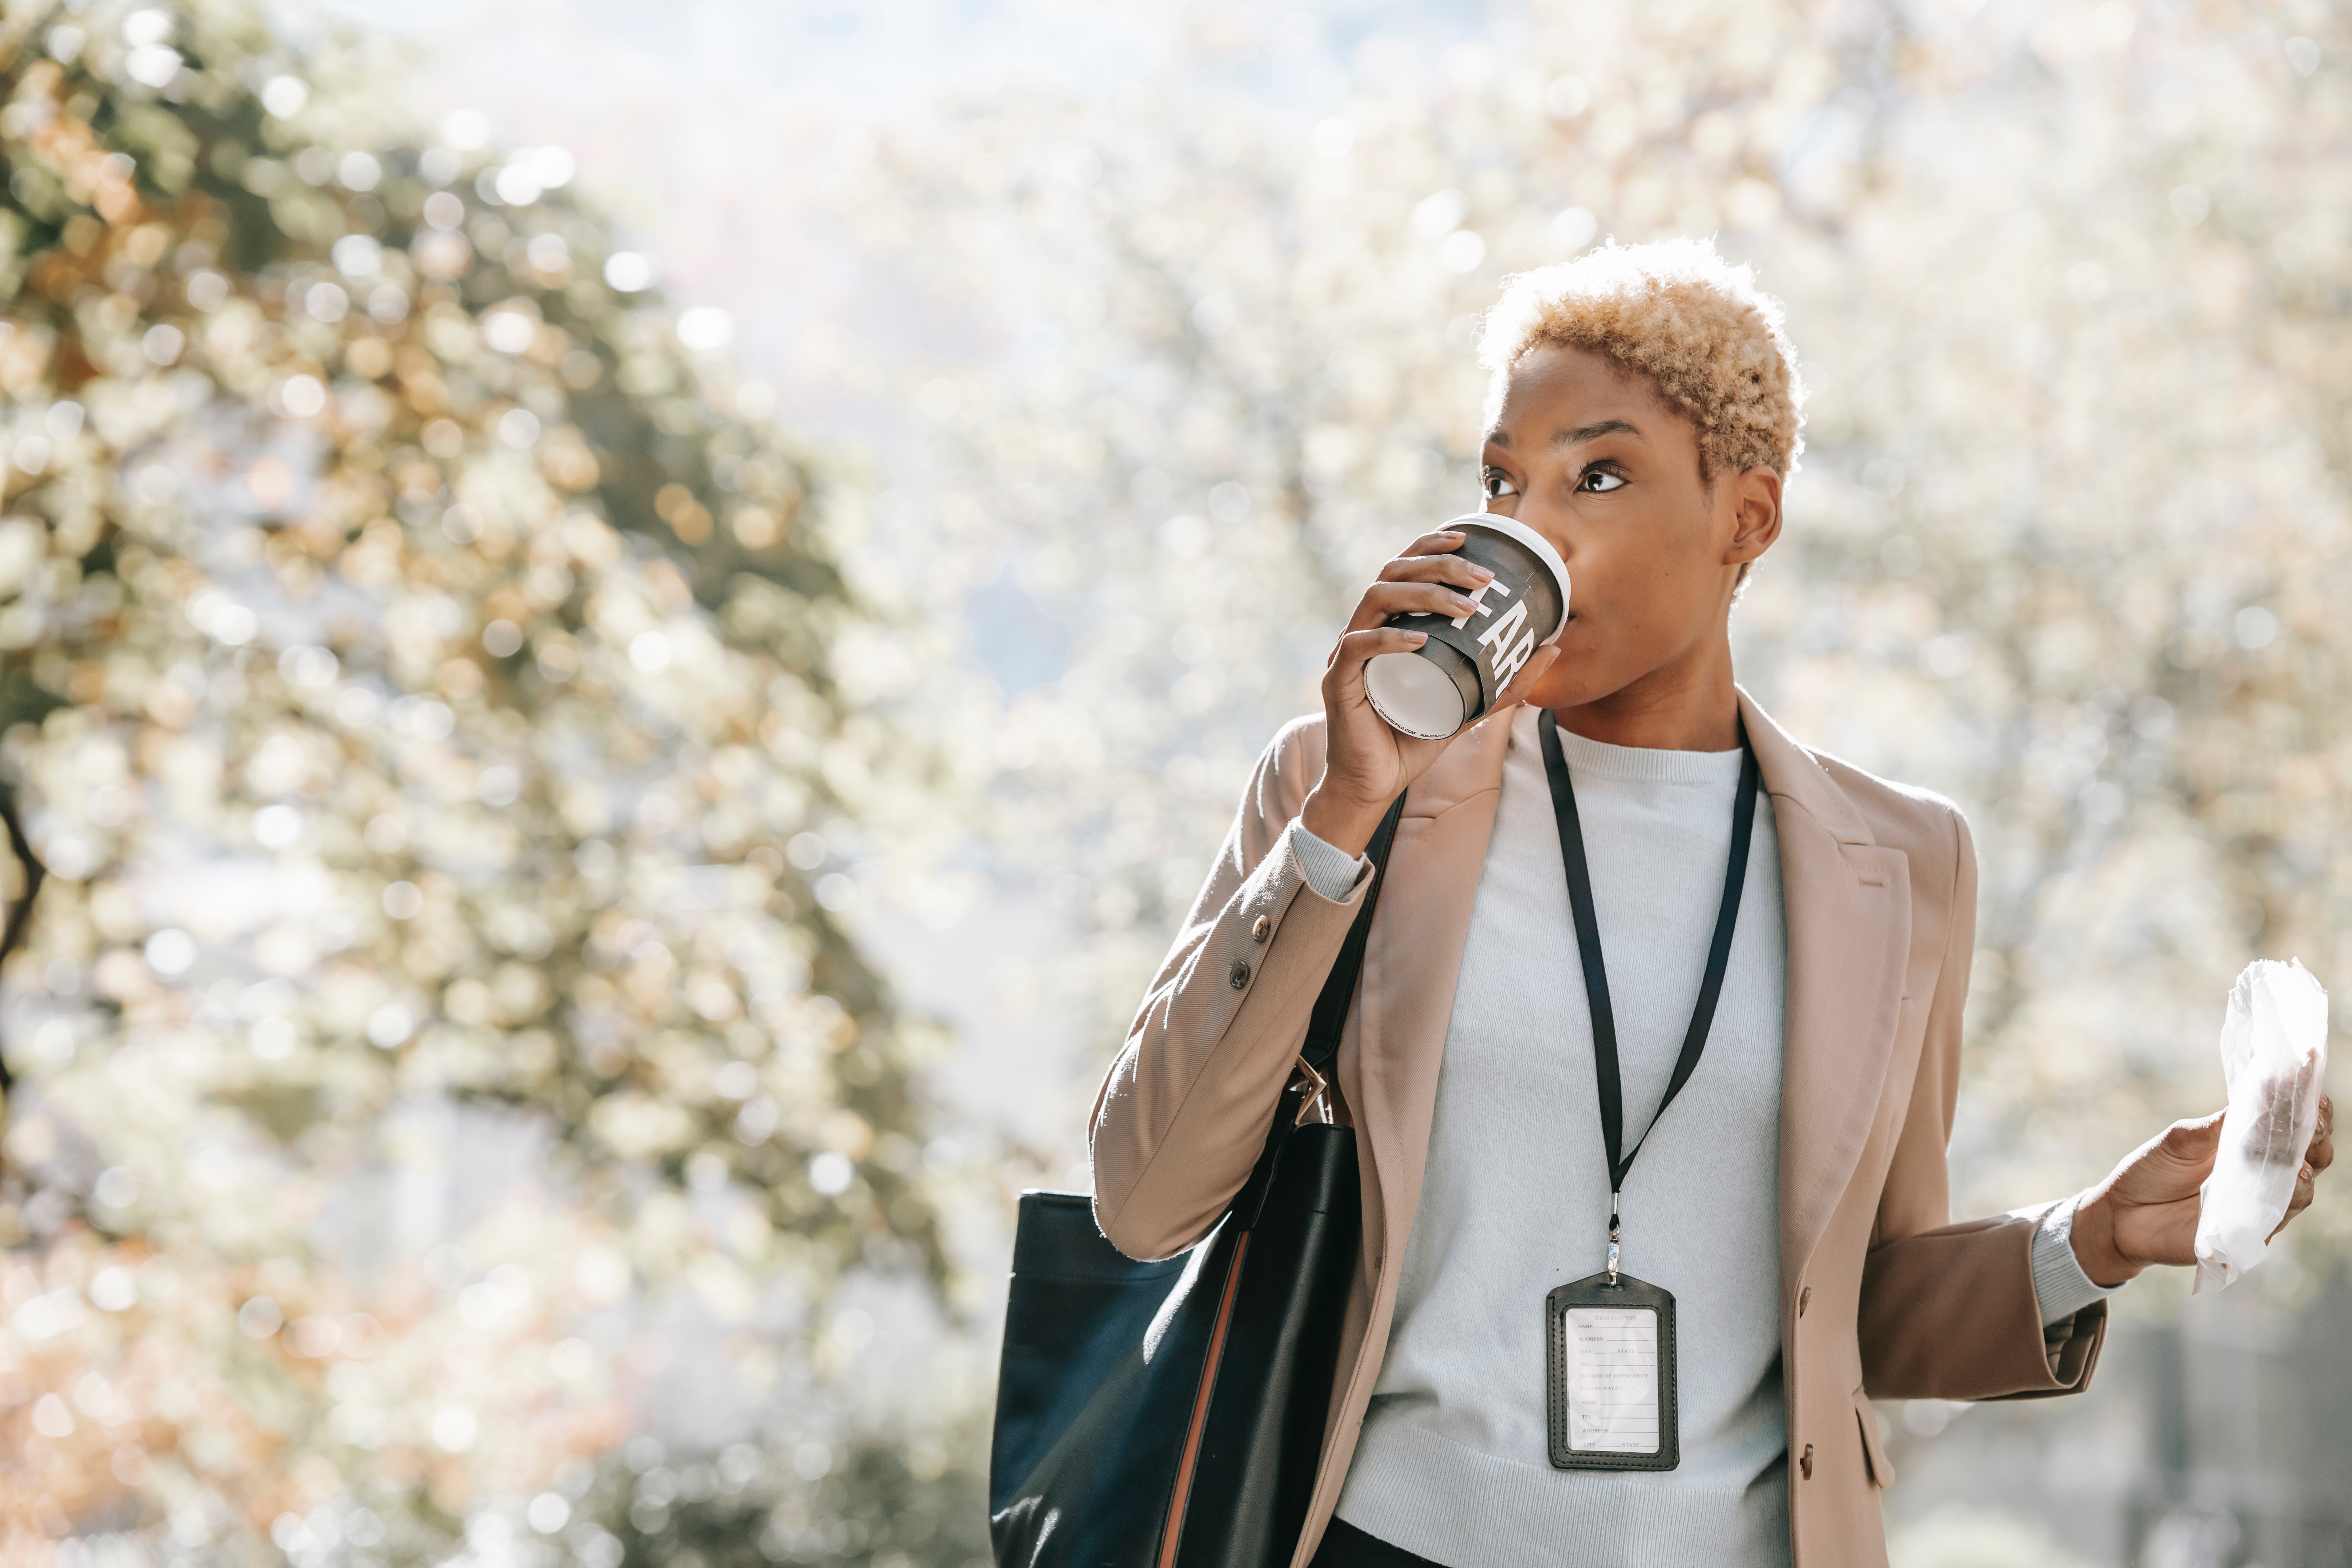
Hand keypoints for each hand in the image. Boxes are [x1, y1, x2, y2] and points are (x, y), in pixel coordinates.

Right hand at [1300, 527, 1562, 854]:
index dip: (1430, 545)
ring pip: (1375, 600)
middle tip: (1483, 578)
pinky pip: (1355, 648)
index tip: (1468, 538)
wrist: (1375, 784)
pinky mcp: (1338, 683)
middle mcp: (1364, 630)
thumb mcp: (1471, 705)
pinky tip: (1418, 640)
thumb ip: (1507, 680)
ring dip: (1423, 596)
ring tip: (1465, 608)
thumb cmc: (1414, 738)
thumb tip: (1553, 646)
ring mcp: (1347, 654)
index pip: (1402, 568)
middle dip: (1438, 566)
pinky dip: (1387, 639)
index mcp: (1388, 625)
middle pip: (1391, 574)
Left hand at [2068, 1094, 2334, 1286]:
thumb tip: (2255, 1098)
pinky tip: (2294, 1179)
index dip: (2304, 1101)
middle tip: (2315, 1110)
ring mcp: (2260, 1203)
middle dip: (2316, 1131)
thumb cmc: (2153, 1171)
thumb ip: (2217, 1125)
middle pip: (2310, 1153)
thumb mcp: (2182, 1139)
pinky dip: (2289, 1196)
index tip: (2308, 1073)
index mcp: (2249, 1145)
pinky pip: (2279, 1215)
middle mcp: (2263, 1175)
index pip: (2290, 1123)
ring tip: (2304, 1150)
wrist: (2122, 1214)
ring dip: (2308, 1164)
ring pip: (2302, 1185)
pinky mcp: (2250, 1232)